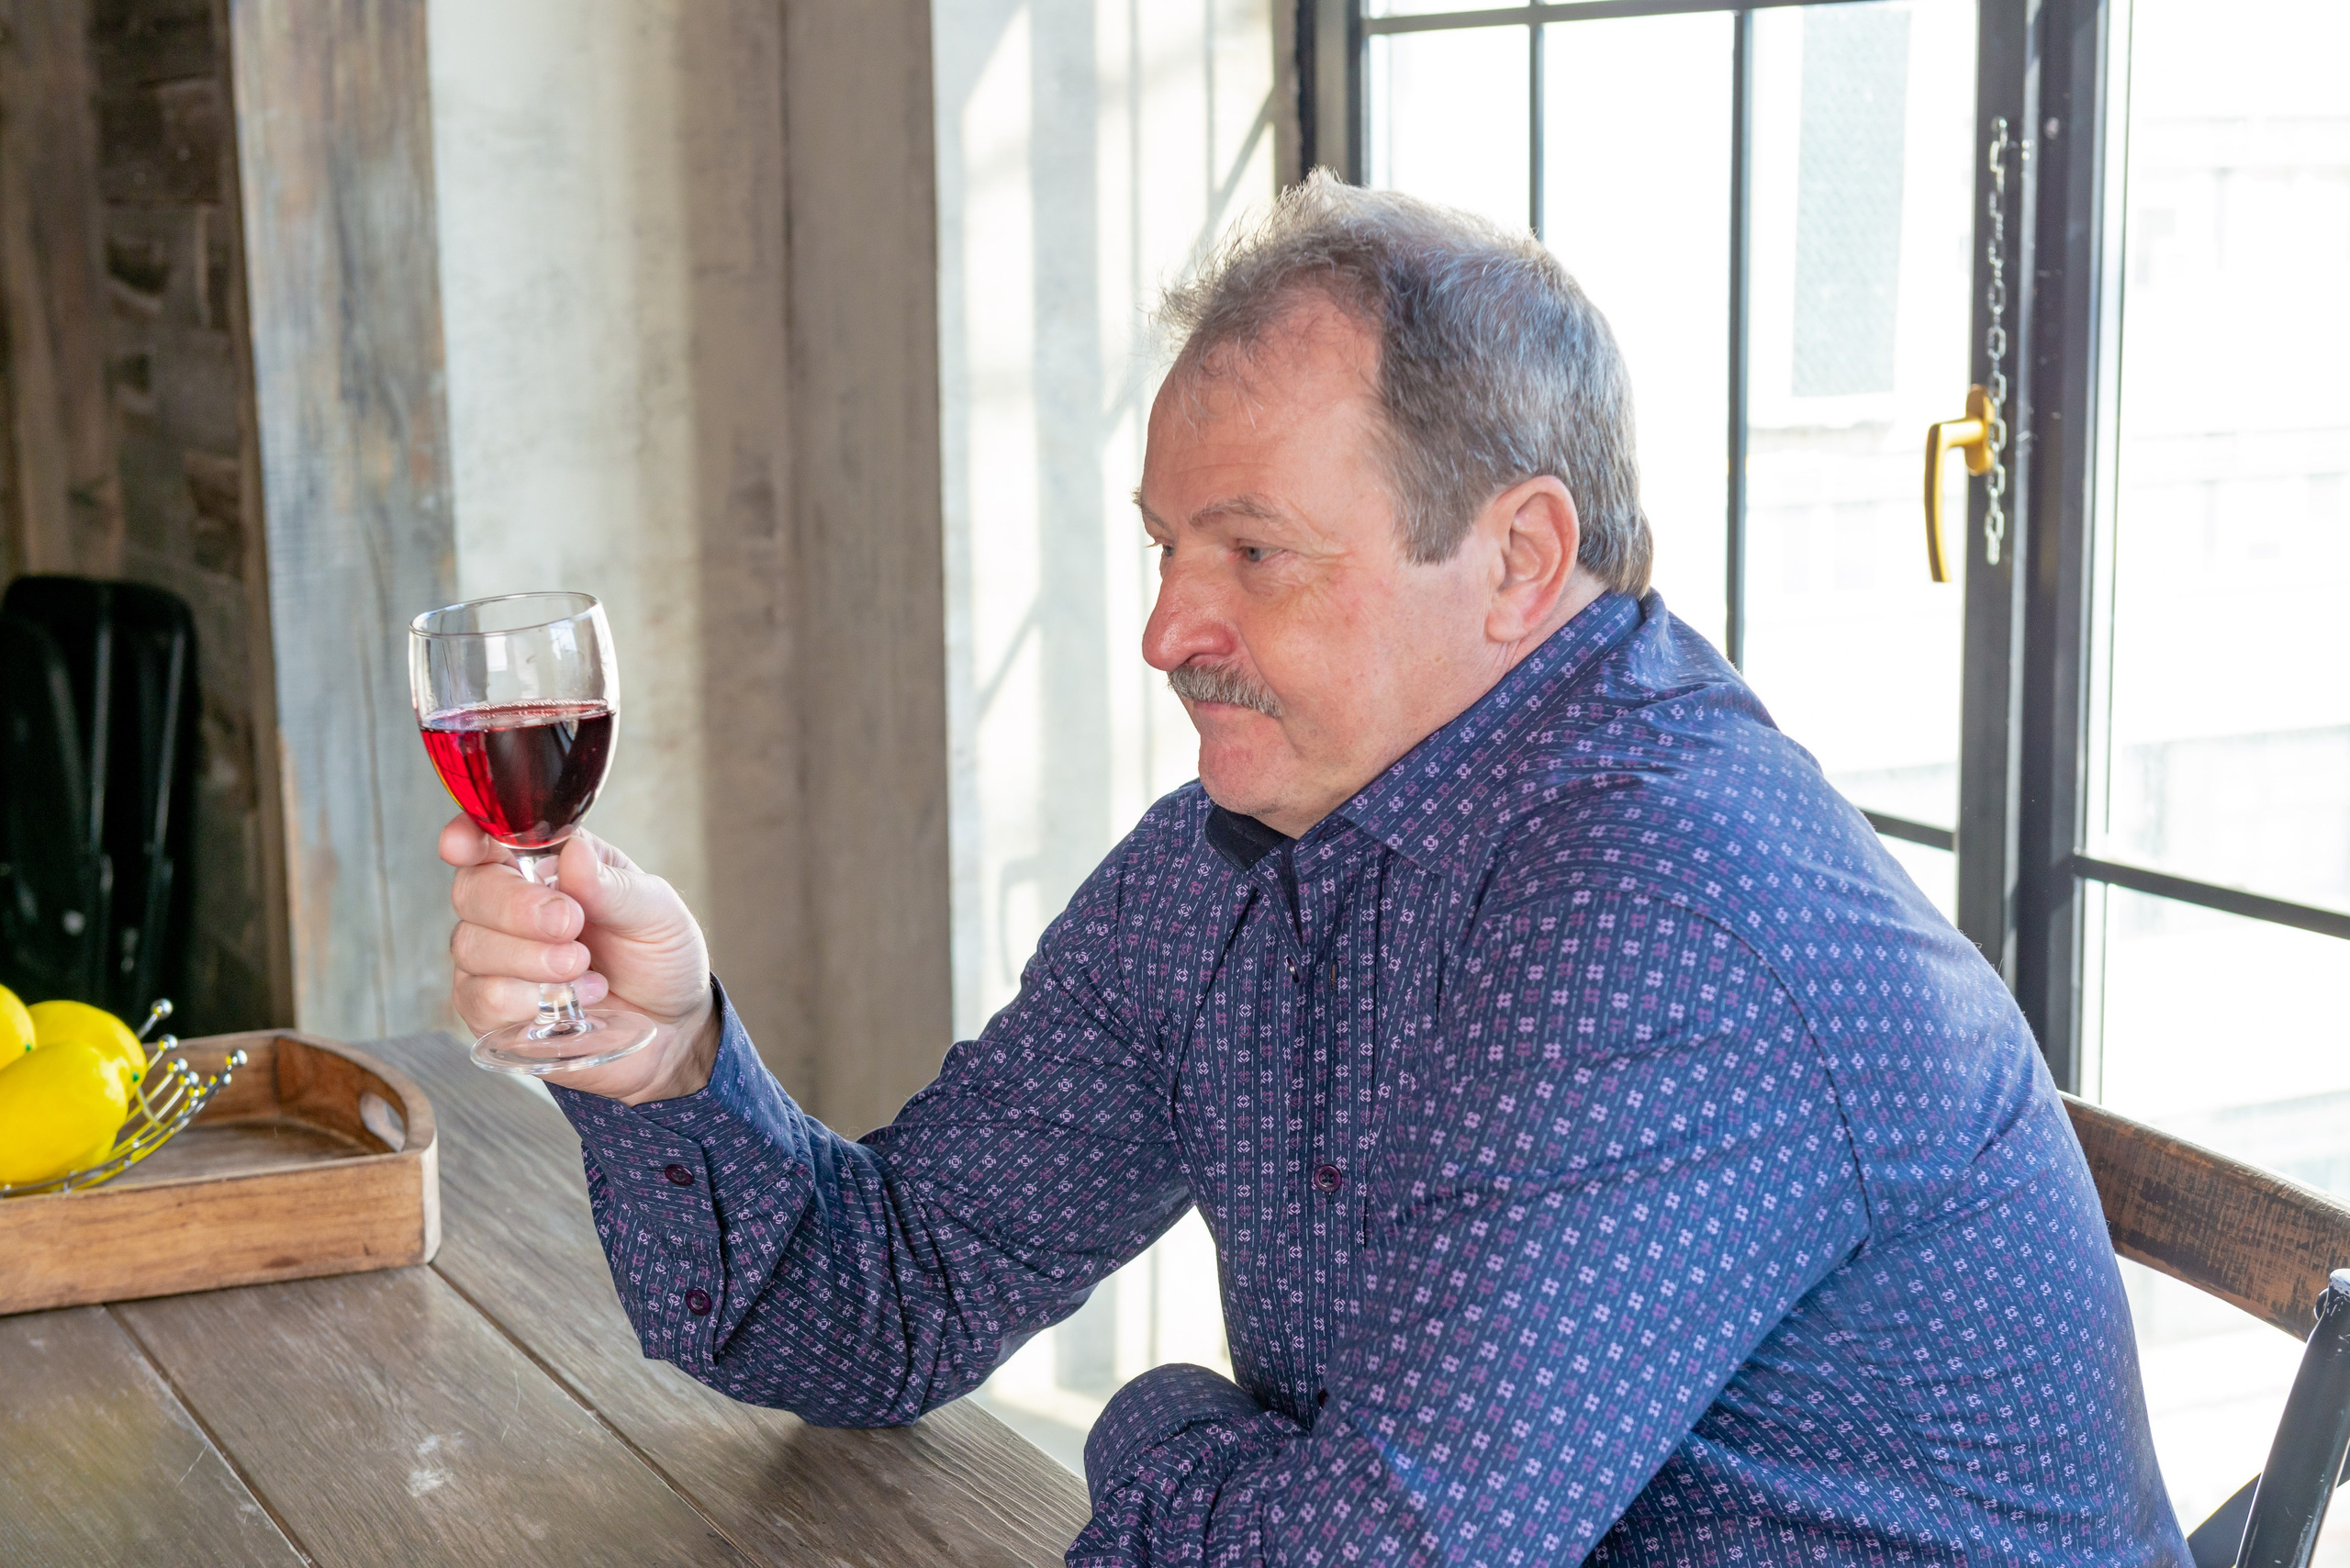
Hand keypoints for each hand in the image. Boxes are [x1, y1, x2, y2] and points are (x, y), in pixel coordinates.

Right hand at [441, 817, 720, 1102]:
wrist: (671, 1025)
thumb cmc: (659, 956)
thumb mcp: (656, 912)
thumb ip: (612, 886)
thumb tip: (573, 853)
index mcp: (548, 863)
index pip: (488, 839)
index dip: (467, 837)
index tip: (460, 847)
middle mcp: (510, 905)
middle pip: (472, 890)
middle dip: (516, 907)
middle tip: (570, 924)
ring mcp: (494, 958)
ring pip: (472, 946)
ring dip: (531, 959)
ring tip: (584, 968)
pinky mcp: (491, 1009)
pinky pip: (481, 999)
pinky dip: (527, 1000)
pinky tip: (573, 1000)